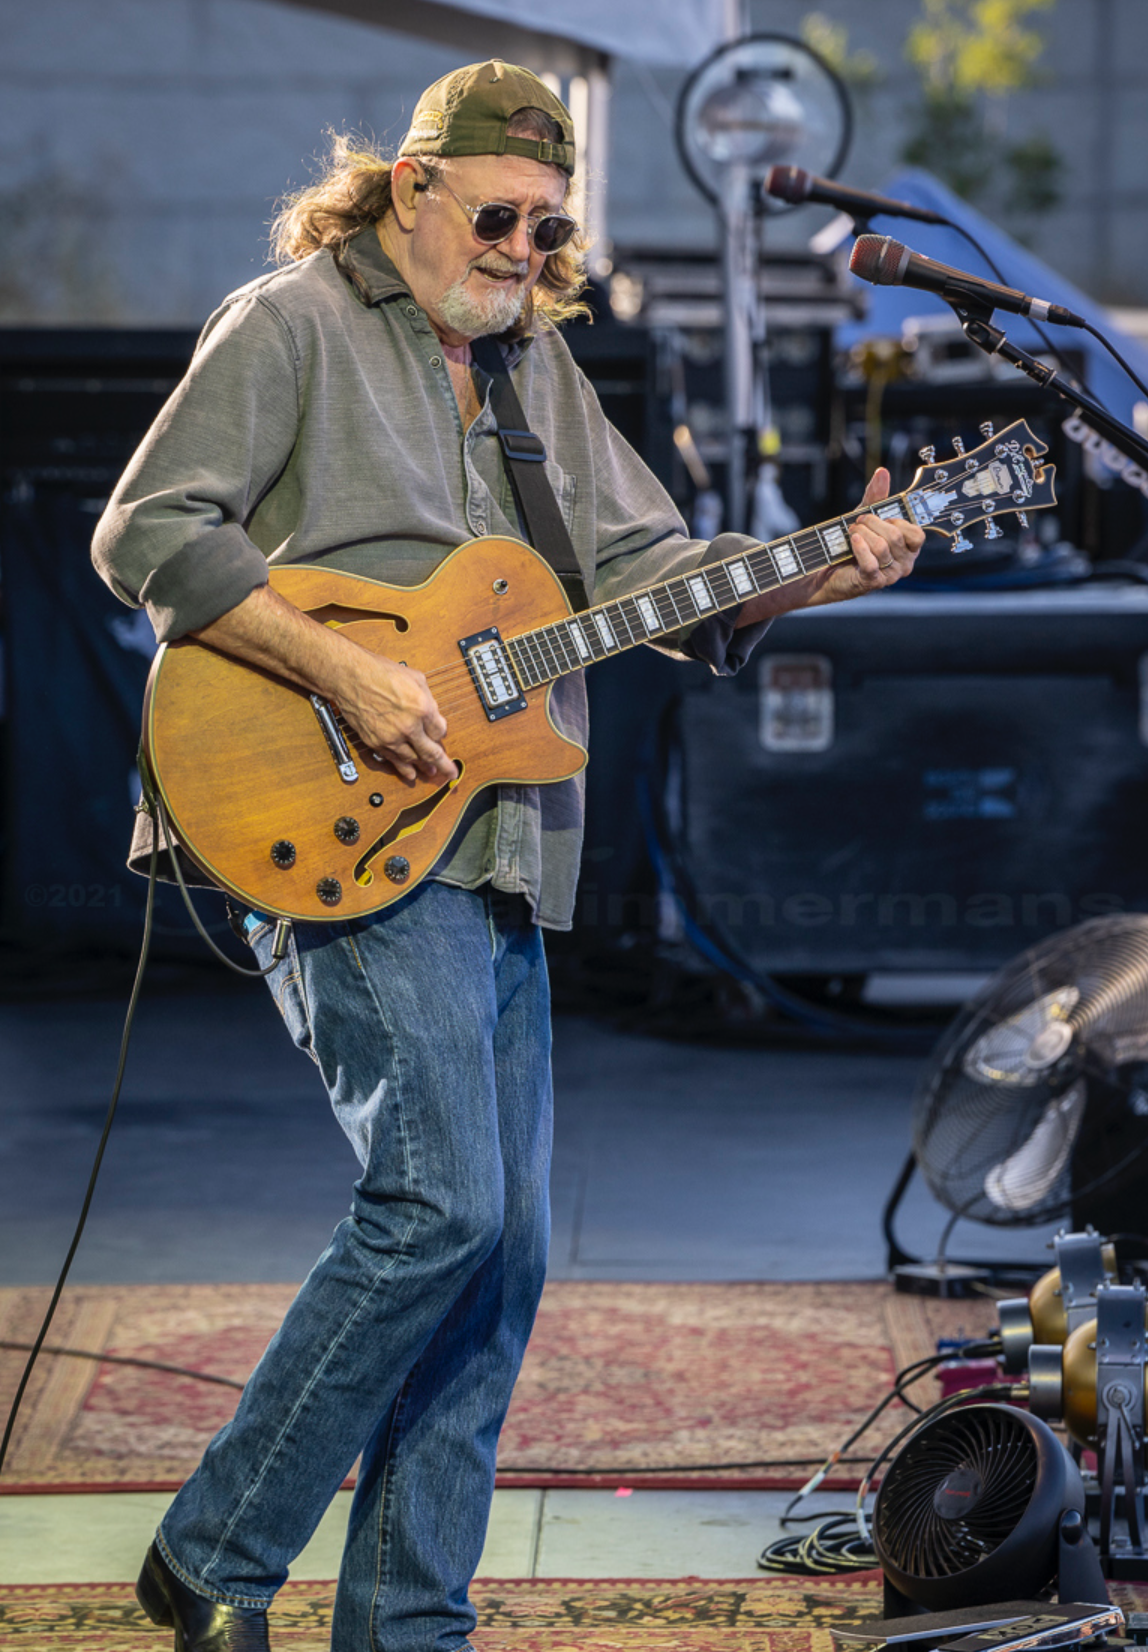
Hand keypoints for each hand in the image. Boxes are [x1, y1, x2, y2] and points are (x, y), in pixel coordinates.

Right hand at [330, 647, 457, 785]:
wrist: (350, 676)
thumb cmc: (379, 672)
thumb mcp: (415, 677)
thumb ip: (428, 698)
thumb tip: (433, 713)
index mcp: (422, 708)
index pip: (440, 731)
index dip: (441, 733)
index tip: (440, 734)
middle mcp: (409, 726)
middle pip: (431, 752)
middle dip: (444, 764)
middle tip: (450, 772)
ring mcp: (391, 737)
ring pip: (413, 759)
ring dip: (424, 768)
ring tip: (432, 773)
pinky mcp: (376, 742)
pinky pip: (393, 760)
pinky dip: (403, 769)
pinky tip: (410, 774)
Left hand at [800, 468, 924, 608]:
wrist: (828, 568)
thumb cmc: (853, 543)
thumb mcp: (866, 517)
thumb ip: (876, 496)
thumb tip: (882, 472)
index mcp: (909, 548)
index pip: (917, 534)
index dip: (897, 521)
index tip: (881, 518)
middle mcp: (905, 563)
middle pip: (896, 537)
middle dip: (873, 524)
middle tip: (858, 522)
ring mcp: (890, 575)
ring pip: (882, 548)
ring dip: (863, 534)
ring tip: (851, 532)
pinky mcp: (873, 582)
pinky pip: (871, 563)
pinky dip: (860, 548)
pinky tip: (853, 540)